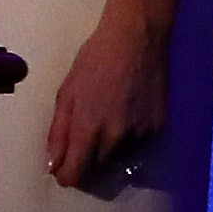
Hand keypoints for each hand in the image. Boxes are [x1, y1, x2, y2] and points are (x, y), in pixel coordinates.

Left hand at [46, 7, 173, 193]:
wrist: (138, 36)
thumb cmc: (96, 59)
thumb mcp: (67, 92)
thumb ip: (58, 132)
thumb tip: (54, 165)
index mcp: (88, 129)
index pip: (75, 175)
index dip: (65, 174)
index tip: (63, 166)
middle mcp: (116, 138)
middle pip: (96, 171)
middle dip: (87, 161)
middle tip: (87, 135)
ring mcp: (140, 135)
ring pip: (119, 160)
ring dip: (110, 151)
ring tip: (110, 120)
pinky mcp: (158, 128)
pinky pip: (138, 146)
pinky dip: (130, 139)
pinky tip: (128, 113)